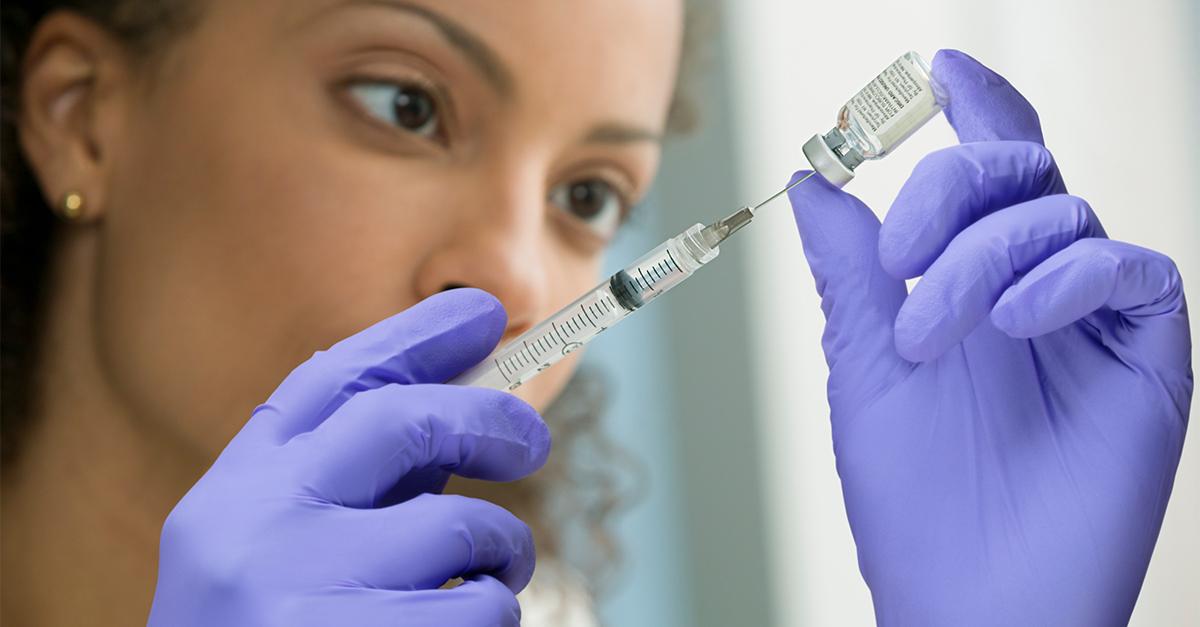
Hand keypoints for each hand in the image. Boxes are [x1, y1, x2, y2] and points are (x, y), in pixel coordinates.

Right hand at [147, 289, 549, 626]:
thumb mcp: (274, 552)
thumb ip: (344, 489)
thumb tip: (457, 418)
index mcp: (232, 497)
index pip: (329, 383)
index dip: (414, 338)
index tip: (483, 312)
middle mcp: (253, 532)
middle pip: (399, 422)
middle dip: (486, 417)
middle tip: (531, 438)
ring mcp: (299, 594)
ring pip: (459, 528)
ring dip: (498, 553)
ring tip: (484, 584)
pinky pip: (478, 607)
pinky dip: (489, 615)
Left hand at [788, 50, 1190, 625]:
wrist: (968, 597)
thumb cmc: (912, 494)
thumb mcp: (864, 362)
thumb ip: (850, 269)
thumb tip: (814, 181)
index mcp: (968, 282)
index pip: (985, 175)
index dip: (974, 110)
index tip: (936, 70)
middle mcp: (1033, 288)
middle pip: (1022, 171)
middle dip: (954, 187)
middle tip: (898, 256)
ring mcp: (1091, 320)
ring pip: (1062, 213)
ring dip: (984, 257)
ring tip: (930, 335)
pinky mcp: (1146, 357)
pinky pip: (1131, 267)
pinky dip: (1064, 276)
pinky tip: (1014, 321)